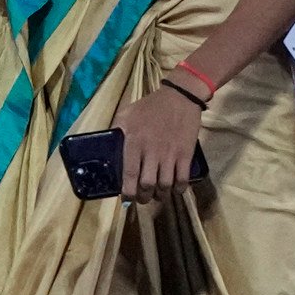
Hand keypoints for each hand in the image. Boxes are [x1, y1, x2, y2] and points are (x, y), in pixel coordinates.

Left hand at [113, 81, 205, 197]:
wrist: (181, 96)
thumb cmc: (151, 106)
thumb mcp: (126, 114)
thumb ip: (116, 130)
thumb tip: (108, 145)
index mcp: (135, 143)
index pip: (129, 175)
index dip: (127, 192)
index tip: (127, 198)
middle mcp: (152, 152)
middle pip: (147, 185)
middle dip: (144, 197)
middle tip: (143, 198)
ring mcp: (170, 154)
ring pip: (165, 185)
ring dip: (161, 195)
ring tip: (158, 195)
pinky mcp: (186, 154)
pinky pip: (183, 178)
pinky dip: (179, 188)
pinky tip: (176, 189)